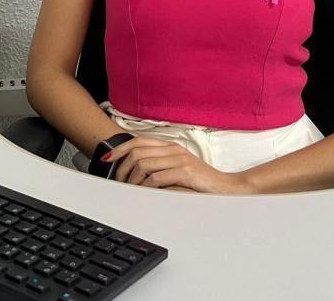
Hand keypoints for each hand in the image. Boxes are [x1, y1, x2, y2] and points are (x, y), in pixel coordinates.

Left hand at [105, 137, 251, 193]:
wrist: (225, 187)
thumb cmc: (200, 181)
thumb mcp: (178, 167)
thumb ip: (159, 165)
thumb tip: (133, 171)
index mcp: (170, 146)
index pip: (138, 141)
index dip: (120, 149)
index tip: (108, 160)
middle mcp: (173, 149)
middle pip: (137, 152)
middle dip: (122, 168)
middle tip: (119, 182)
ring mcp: (179, 159)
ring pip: (143, 164)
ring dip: (132, 179)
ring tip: (130, 190)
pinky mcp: (184, 172)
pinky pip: (156, 177)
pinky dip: (145, 186)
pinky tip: (144, 193)